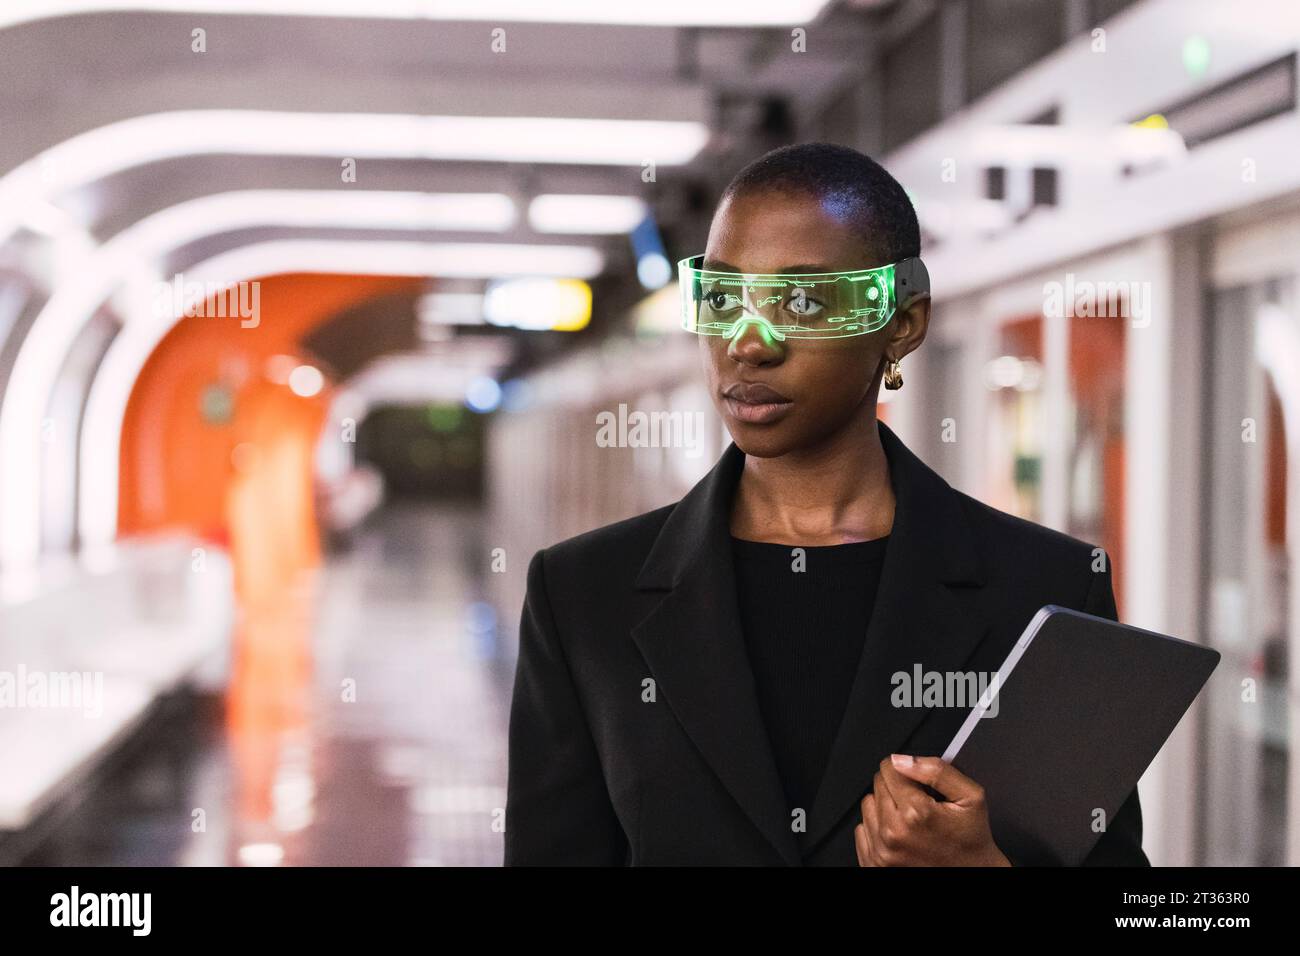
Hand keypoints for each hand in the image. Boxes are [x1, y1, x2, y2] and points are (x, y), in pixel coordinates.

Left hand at [855, 754, 1010, 866]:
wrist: (972, 873)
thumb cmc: (971, 837)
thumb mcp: (970, 796)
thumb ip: (936, 770)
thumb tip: (901, 760)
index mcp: (916, 812)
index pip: (889, 768)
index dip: (906, 770)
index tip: (918, 783)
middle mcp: (894, 832)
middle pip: (877, 784)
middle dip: (897, 788)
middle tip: (920, 804)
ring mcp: (882, 851)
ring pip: (868, 805)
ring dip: (885, 806)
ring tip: (910, 819)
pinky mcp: (875, 863)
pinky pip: (861, 828)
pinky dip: (877, 827)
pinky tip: (900, 833)